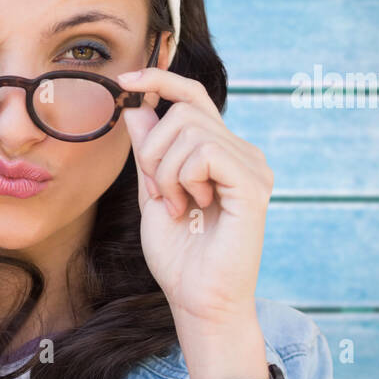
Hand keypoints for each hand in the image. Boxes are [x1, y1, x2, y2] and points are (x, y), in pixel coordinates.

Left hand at [115, 67, 274, 325]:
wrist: (197, 298)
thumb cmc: (178, 255)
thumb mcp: (151, 192)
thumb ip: (148, 152)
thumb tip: (138, 107)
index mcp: (220, 152)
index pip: (193, 97)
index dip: (160, 80)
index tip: (125, 81)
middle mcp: (241, 153)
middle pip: (184, 109)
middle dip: (153, 150)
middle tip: (158, 192)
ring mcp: (251, 165)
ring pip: (189, 129)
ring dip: (166, 171)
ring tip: (178, 206)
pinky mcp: (253, 182)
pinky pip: (203, 152)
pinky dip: (183, 178)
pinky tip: (192, 206)